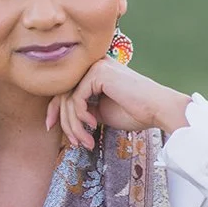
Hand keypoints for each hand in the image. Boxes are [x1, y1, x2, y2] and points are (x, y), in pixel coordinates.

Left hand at [45, 57, 190, 149]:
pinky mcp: (99, 73)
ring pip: (68, 98)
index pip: (65, 89)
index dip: (55, 109)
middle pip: (63, 93)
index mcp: (95, 72)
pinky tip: (95, 124)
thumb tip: (63, 116)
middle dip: (63, 121)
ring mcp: (96, 66)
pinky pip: (77, 98)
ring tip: (85, 140)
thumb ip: (84, 109)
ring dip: (74, 125)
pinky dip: (81, 116)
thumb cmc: (135, 112)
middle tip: (70, 142)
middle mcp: (93, 64)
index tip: (50, 127)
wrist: (157, 109)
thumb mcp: (102, 112)